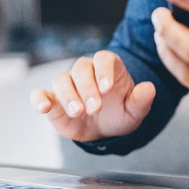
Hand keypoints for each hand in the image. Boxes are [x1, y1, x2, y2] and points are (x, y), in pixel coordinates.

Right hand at [30, 50, 155, 141]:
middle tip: (95, 108)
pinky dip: (39, 98)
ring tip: (77, 112)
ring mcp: (68, 84)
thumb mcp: (134, 110)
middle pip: (81, 69)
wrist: (104, 129)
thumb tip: (150, 89)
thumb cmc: (119, 112)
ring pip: (61, 79)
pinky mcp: (52, 99)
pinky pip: (40, 93)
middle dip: (87, 88)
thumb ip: (141, 100)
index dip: (104, 71)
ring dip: (67, 95)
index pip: (103, 59)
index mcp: (107, 67)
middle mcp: (86, 71)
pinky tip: (43, 107)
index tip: (108, 88)